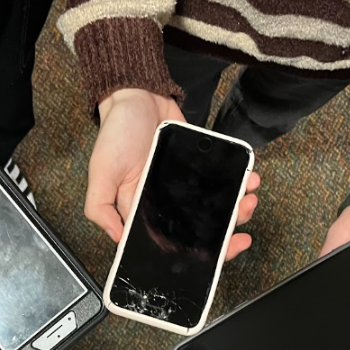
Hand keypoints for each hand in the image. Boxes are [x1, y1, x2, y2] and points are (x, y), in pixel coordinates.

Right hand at [89, 89, 259, 258]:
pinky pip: (224, 179)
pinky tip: (249, 179)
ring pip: (218, 208)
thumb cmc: (115, 134)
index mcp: (144, 213)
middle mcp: (168, 204)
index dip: (195, 255)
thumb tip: (116, 237)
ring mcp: (187, 186)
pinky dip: (240, 181)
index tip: (217, 254)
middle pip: (201, 231)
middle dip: (226, 235)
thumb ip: (100, 207)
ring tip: (249, 199)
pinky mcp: (201, 166)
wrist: (136, 95)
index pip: (171, 244)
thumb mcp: (100, 172)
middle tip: (241, 234)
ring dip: (238, 208)